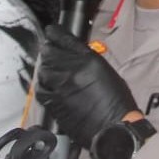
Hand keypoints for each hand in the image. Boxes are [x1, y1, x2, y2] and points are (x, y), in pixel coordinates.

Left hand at [33, 25, 138, 150]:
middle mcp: (72, 70)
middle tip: (48, 52)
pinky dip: (42, 85)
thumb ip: (89, 61)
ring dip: (45, 68)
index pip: (65, 40)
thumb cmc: (117, 102)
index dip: (55, 34)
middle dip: (48, 51)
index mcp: (89, 60)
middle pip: (50, 53)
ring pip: (43, 70)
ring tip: (49, 70)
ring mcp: (62, 86)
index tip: (51, 32)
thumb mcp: (106, 72)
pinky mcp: (55, 103)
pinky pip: (41, 89)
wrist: (114, 127)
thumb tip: (76, 57)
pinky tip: (46, 85)